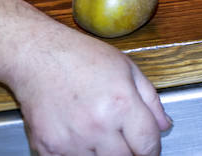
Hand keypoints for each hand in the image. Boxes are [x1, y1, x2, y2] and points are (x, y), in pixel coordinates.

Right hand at [5, 31, 170, 155]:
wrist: (37, 56)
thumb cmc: (81, 57)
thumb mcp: (127, 68)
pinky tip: (79, 137)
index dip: (152, 150)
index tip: (149, 150)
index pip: (148, 145)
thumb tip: (164, 125)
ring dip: (104, 154)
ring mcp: (71, 140)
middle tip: (125, 141)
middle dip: (130, 152)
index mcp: (121, 103)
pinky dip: (78, 154)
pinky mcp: (48, 148)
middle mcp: (97, 125)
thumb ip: (151, 100)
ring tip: (99, 132)